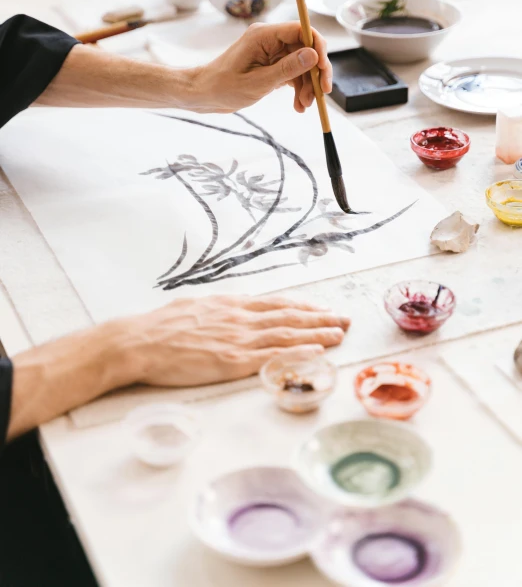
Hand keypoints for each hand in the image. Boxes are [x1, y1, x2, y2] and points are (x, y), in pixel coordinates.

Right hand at [120, 295, 349, 386]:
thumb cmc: (160, 326)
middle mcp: (240, 318)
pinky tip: (316, 351)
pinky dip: (297, 352)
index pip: (277, 304)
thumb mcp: (194, 308)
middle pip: (290, 317)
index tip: (323, 309)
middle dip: (321, 318)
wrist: (140, 341)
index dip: (304, 307)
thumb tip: (230, 312)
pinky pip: (272, 356)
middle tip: (345, 320)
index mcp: (231, 305)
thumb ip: (218, 311)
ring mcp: (238, 339)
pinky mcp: (232, 362)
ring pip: (287, 334)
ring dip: (318, 334)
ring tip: (340, 334)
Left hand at [191, 21, 331, 113]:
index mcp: (264, 35)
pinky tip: (298, 105)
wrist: (205, 95)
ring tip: (304, 106)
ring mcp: (271, 52)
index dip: (318, 48)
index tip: (323, 71)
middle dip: (314, 73)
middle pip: (306, 48)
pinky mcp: (271, 64)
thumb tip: (313, 56)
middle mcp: (269, 39)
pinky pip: (293, 72)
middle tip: (321, 94)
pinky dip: (298, 88)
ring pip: (301, 63)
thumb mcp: (258, 82)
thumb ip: (288, 69)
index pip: (302, 30)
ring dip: (307, 85)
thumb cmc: (223, 87)